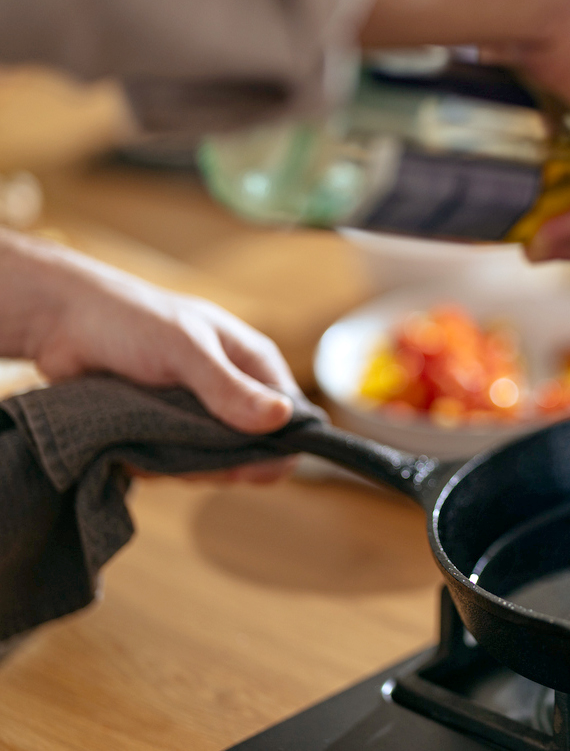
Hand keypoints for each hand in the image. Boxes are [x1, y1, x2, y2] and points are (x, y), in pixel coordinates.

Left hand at [0, 230, 298, 481]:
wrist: (60, 322)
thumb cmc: (130, 319)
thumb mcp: (185, 351)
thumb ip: (229, 388)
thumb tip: (281, 417)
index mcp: (252, 364)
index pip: (291, 419)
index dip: (277, 449)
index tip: (246, 467)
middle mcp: (232, 392)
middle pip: (252, 451)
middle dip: (221, 462)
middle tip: (183, 452)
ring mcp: (198, 414)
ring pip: (213, 464)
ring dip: (185, 465)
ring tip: (152, 441)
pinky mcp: (165, 431)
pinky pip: (176, 465)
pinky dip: (157, 466)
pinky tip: (134, 448)